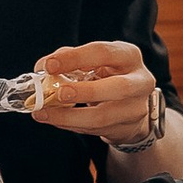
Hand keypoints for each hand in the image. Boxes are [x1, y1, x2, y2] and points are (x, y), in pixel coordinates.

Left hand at [31, 42, 164, 148]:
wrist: (130, 104)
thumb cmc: (107, 76)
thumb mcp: (94, 62)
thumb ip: (69, 60)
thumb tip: (43, 67)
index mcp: (129, 56)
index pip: (103, 53)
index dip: (75, 58)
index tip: (49, 65)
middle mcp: (140, 81)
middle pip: (118, 87)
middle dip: (85, 91)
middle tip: (58, 93)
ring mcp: (136, 108)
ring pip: (103, 116)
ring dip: (70, 116)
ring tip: (45, 112)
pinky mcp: (128, 128)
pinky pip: (95, 130)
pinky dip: (71, 125)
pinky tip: (56, 119)